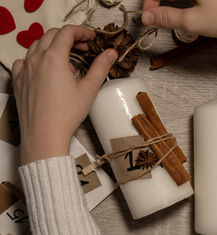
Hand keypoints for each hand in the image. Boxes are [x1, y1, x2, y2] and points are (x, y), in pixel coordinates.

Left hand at [12, 25, 117, 164]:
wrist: (44, 135)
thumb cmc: (66, 114)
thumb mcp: (89, 89)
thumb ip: (101, 67)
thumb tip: (111, 53)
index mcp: (54, 58)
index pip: (67, 32)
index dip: (82, 31)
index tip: (91, 38)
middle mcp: (36, 59)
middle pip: (52, 35)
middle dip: (69, 37)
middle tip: (84, 47)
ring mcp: (24, 70)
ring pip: (37, 46)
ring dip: (53, 46)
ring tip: (67, 60)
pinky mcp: (18, 81)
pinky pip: (24, 61)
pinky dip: (36, 58)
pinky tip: (45, 69)